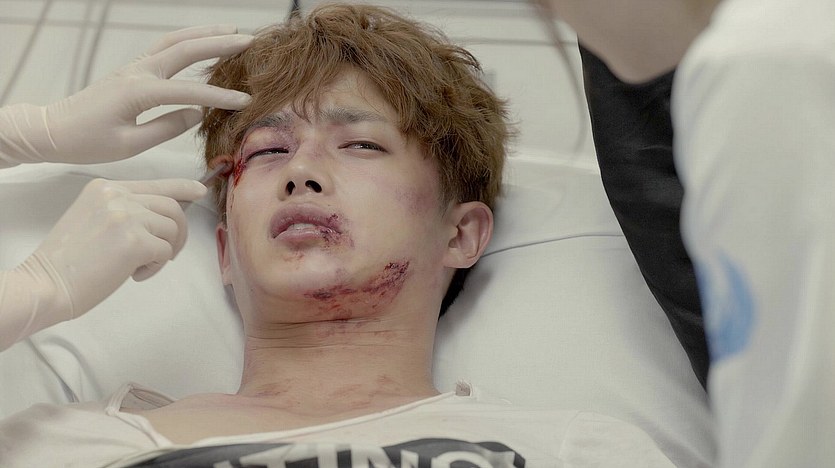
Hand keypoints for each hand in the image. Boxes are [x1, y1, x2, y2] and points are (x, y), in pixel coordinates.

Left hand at [0, 24, 252, 164]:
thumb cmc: (88, 142)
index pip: (188, 92)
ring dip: (205, 34)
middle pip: (185, 50)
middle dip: (219, 45)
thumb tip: (197, 114)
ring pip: (175, 42)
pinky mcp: (133, 70)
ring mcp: (134, 67)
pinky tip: (202, 41)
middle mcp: (138, 72)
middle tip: (249, 42)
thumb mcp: (129, 144)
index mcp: (138, 92)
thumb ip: (167, 128)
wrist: (54, 130)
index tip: (245, 101)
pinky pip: (165, 47)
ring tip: (232, 31)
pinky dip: (188, 40)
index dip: (219, 97)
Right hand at [22, 178, 205, 318]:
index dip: (183, 188)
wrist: (46, 283)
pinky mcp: (135, 242)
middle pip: (172, 207)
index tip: (200, 190)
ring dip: (166, 251)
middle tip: (166, 254)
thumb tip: (164, 216)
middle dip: (178, 232)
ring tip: (142, 265)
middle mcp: (117, 196)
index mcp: (107, 188)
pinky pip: (165, 252)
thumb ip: (126, 211)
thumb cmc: (69, 260)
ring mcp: (126, 217)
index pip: (156, 184)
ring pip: (173, 228)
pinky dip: (156, 267)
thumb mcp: (94, 219)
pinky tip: (134, 274)